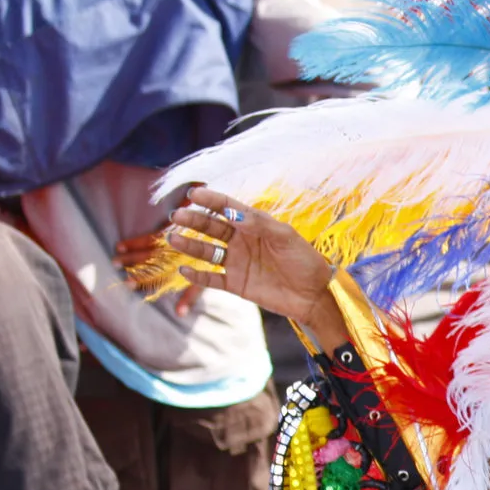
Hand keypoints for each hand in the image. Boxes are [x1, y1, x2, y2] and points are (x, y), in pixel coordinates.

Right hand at [160, 187, 344, 340]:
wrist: (316, 295)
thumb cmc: (304, 260)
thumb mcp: (285, 237)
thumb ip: (259, 224)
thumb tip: (232, 212)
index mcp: (254, 225)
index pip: (227, 207)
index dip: (210, 200)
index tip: (193, 194)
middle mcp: (242, 241)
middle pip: (212, 227)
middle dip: (194, 220)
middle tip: (177, 215)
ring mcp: (238, 262)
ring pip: (207, 251)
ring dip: (190, 245)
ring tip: (173, 239)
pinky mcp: (236, 284)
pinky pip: (212, 279)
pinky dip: (198, 276)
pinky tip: (185, 270)